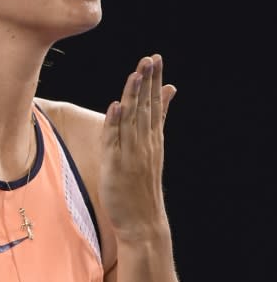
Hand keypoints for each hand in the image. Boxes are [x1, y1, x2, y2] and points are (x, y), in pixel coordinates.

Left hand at [99, 54, 175, 236]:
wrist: (143, 222)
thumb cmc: (143, 188)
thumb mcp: (152, 155)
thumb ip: (155, 129)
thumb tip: (165, 105)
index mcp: (152, 140)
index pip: (155, 105)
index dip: (154, 82)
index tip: (156, 59)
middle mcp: (145, 144)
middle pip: (146, 107)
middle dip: (147, 82)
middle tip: (150, 58)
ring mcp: (132, 154)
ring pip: (131, 120)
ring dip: (133, 96)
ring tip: (135, 74)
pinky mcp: (117, 166)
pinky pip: (115, 141)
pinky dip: (115, 123)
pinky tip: (116, 106)